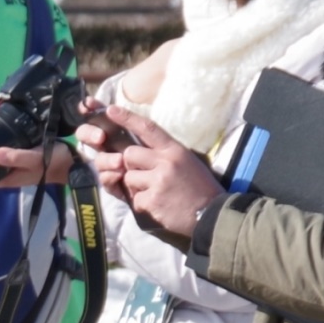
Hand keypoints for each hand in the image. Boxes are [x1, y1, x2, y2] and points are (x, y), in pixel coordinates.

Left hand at [0, 142, 78, 189]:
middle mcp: (7, 173)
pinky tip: (4, 122)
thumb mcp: (34, 159)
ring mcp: (14, 165)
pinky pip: (8, 146)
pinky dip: (5, 135)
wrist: (72, 162)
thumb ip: (15, 157)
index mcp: (6, 179)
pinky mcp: (21, 155)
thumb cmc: (53, 163)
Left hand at [110, 106, 224, 238]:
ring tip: (156, 192)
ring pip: (127, 177)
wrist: (212, 213)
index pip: (148, 128)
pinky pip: (133, 198)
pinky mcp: (152, 199)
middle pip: (129, 154)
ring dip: (136, 187)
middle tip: (145, 176)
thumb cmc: (198, 187)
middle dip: (130, 166)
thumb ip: (162, 156)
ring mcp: (158, 180)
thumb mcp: (186, 162)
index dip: (127, 118)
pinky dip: (142, 203)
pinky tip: (158, 205)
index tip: (111, 109)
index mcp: (175, 150)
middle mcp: (166, 161)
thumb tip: (135, 154)